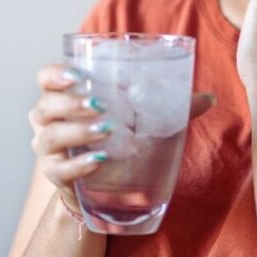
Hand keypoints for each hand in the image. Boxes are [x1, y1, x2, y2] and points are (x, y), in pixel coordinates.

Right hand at [27, 63, 215, 211]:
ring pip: (50, 137)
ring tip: (107, 130)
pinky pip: (61, 170)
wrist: (102, 182)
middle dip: (71, 103)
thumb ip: (170, 105)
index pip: (46, 78)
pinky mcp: (56, 176)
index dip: (56, 75)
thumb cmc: (118, 136)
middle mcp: (48, 121)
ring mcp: (49, 150)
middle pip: (46, 107)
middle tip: (100, 104)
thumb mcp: (139, 115)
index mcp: (64, 96)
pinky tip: (99, 161)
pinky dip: (79, 165)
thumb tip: (210, 99)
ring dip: (78, 131)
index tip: (78, 75)